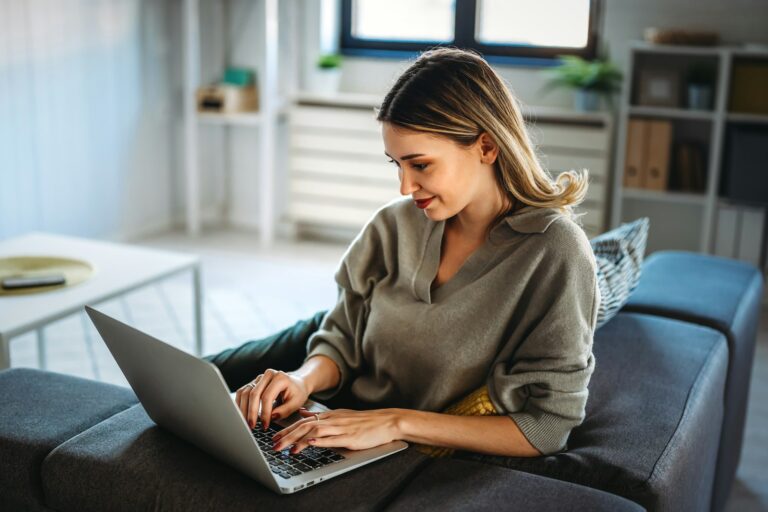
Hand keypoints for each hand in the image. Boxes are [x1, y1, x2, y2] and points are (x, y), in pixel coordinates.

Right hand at [235, 369, 309, 429]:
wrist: (297, 384)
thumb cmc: (297, 393)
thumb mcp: (296, 403)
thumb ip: (284, 411)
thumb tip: (270, 417)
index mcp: (280, 377)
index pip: (267, 396)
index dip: (264, 413)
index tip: (265, 425)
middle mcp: (268, 375)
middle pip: (253, 394)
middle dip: (251, 412)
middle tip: (251, 426)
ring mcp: (259, 378)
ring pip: (245, 392)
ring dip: (243, 409)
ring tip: (245, 423)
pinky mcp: (253, 383)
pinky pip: (242, 392)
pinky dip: (240, 404)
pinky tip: (242, 415)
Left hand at [271, 408, 400, 453]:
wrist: (386, 421)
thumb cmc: (364, 421)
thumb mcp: (340, 415)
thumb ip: (321, 416)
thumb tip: (303, 414)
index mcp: (329, 415)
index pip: (303, 422)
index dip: (287, 430)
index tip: (274, 438)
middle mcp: (333, 420)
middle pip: (305, 426)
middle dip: (287, 436)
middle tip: (274, 445)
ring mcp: (341, 428)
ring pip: (315, 431)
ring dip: (299, 440)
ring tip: (286, 448)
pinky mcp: (351, 437)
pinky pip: (333, 438)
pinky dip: (320, 441)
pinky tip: (310, 443)